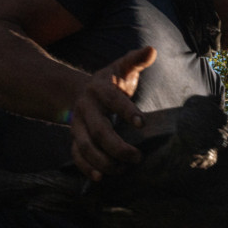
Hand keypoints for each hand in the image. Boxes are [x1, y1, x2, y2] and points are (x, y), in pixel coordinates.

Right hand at [69, 46, 155, 180]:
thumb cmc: (110, 82)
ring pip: (85, 147)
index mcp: (99, 89)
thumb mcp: (122, 69)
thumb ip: (136, 60)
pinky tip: (100, 178)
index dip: (127, 111)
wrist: (81, 93)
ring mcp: (78, 125)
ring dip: (103, 161)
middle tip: (137, 157)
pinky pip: (76, 156)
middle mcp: (86, 109)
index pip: (113, 100)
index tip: (142, 123)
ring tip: (123, 169)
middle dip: (117, 146)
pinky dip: (86, 168)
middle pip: (99, 130)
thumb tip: (152, 50)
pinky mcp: (75, 139)